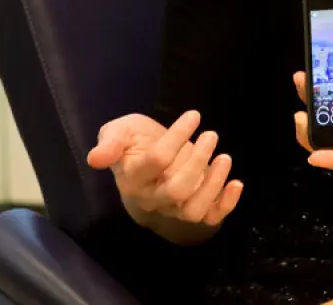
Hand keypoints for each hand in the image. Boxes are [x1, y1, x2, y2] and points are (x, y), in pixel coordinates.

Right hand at [87, 111, 242, 227]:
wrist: (150, 163)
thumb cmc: (135, 144)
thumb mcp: (119, 132)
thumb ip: (110, 142)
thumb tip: (95, 159)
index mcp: (133, 179)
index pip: (156, 161)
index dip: (176, 137)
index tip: (193, 115)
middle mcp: (153, 199)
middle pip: (177, 190)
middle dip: (197, 162)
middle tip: (211, 135)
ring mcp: (174, 209)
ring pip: (193, 209)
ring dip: (213, 184)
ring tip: (224, 158)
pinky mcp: (196, 212)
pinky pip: (211, 217)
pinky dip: (227, 204)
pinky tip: (237, 183)